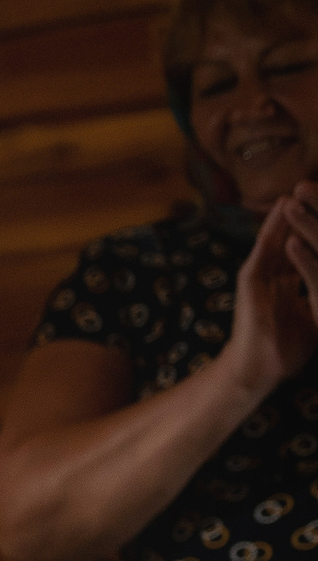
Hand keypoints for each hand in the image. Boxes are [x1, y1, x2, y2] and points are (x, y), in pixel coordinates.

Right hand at [222, 182, 317, 400]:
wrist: (258, 371)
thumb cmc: (285, 350)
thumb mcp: (314, 315)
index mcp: (286, 283)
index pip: (302, 248)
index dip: (314, 231)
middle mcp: (271, 276)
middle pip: (289, 238)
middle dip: (301, 216)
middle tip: (312, 189)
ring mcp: (258, 278)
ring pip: (275, 239)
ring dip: (284, 215)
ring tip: (295, 191)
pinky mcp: (249, 283)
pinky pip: (262, 252)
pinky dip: (271, 232)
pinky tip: (280, 213)